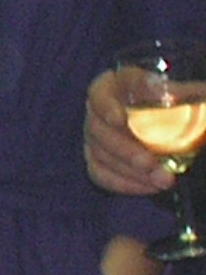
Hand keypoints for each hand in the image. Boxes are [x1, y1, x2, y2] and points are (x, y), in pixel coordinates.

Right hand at [86, 69, 174, 197]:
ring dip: (131, 171)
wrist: (172, 120)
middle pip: (98, 131)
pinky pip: (101, 174)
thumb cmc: (173, 100)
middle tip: (150, 163)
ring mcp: (94, 138)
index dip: (106, 108)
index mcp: (111, 87)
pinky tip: (149, 187)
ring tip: (163, 180)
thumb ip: (181, 92)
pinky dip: (124, 183)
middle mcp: (96, 112)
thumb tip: (174, 99)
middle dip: (125, 150)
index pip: (99, 95)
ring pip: (100, 156)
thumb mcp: (179, 91)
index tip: (120, 119)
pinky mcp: (97, 159)